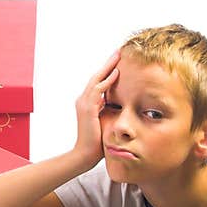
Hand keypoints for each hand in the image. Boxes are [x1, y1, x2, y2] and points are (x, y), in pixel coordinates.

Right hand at [74, 50, 120, 165]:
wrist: (85, 155)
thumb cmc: (97, 142)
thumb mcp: (106, 122)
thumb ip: (111, 111)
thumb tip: (124, 105)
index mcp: (88, 103)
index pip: (98, 82)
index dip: (108, 71)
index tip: (119, 61)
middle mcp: (83, 100)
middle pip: (96, 76)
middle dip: (108, 63)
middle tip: (119, 51)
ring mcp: (84, 103)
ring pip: (96, 79)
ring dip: (108, 67)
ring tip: (118, 56)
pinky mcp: (88, 109)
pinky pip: (98, 90)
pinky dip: (107, 80)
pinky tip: (116, 73)